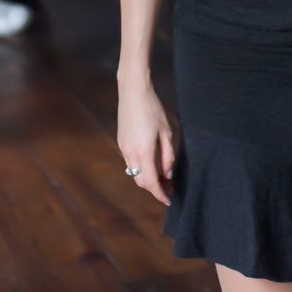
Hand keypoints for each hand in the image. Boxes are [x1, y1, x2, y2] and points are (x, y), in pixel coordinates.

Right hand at [117, 75, 176, 205]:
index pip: (152, 182)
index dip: (160, 194)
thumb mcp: (167, 132)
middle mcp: (130, 153)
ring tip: (163, 177)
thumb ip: (168, 156)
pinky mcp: (121, 142)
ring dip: (148, 179)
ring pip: (135, 173)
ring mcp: (124, 148)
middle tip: (169, 188)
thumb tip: (168, 174)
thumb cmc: (153, 109)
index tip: (169, 199)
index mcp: (144, 152)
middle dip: (155, 188)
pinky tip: (152, 163)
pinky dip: (141, 168)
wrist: (133, 91)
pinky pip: (131, 162)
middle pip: (142, 181)